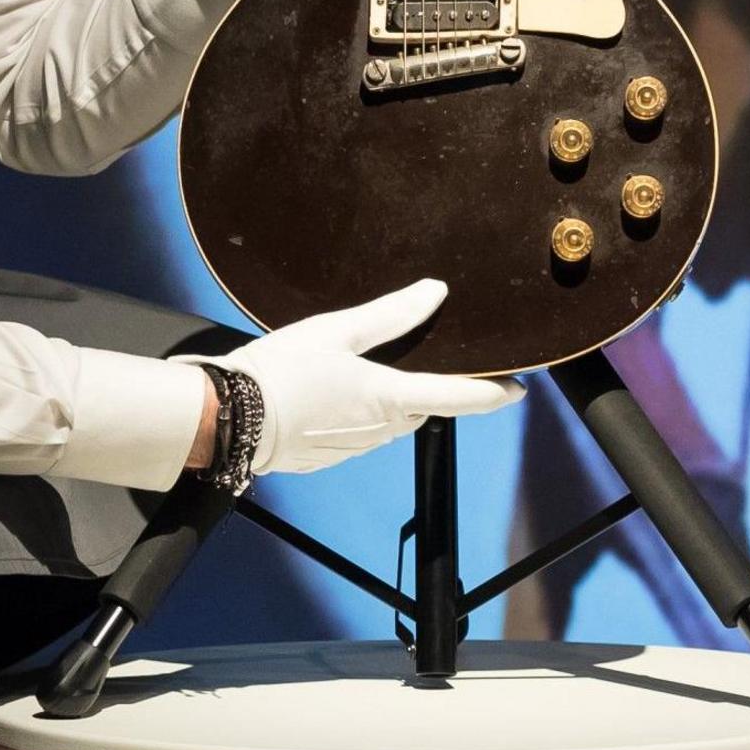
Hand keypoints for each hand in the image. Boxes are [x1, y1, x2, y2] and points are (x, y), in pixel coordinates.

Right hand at [217, 277, 519, 476]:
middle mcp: (380, 430)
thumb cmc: (282, 370)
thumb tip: (435, 293)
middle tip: (435, 364)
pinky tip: (336, 393)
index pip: (457, 398)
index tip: (519, 390)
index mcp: (389, 399)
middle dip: (434, 391)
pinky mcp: (328, 456)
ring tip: (378, 372)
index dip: (492, 394)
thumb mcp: (337, 331)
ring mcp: (354, 447)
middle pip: (422, 409)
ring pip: (391, 422)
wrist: (230, 419)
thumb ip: (391, 314)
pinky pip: (360, 432)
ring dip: (394, 402)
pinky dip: (362, 414)